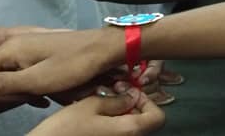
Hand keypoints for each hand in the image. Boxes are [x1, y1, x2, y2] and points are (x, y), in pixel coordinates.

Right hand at [0, 27, 123, 116]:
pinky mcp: (37, 53)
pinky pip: (11, 68)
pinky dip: (0, 82)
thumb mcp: (37, 78)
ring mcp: (26, 47)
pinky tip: (1, 92)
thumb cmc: (73, 64)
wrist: (103, 48)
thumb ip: (4, 82)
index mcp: (10, 49)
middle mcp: (14, 44)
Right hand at [28, 87, 164, 135]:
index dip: (148, 102)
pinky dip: (114, 123)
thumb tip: (133, 96)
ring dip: (122, 113)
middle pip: (145, 122)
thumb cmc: (65, 129)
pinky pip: (118, 133)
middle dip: (133, 105)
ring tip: (102, 103)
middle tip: (113, 93)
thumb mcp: (90, 106)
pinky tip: (96, 116)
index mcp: (129, 131)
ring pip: (131, 127)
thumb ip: (117, 100)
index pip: (158, 117)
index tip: (129, 93)